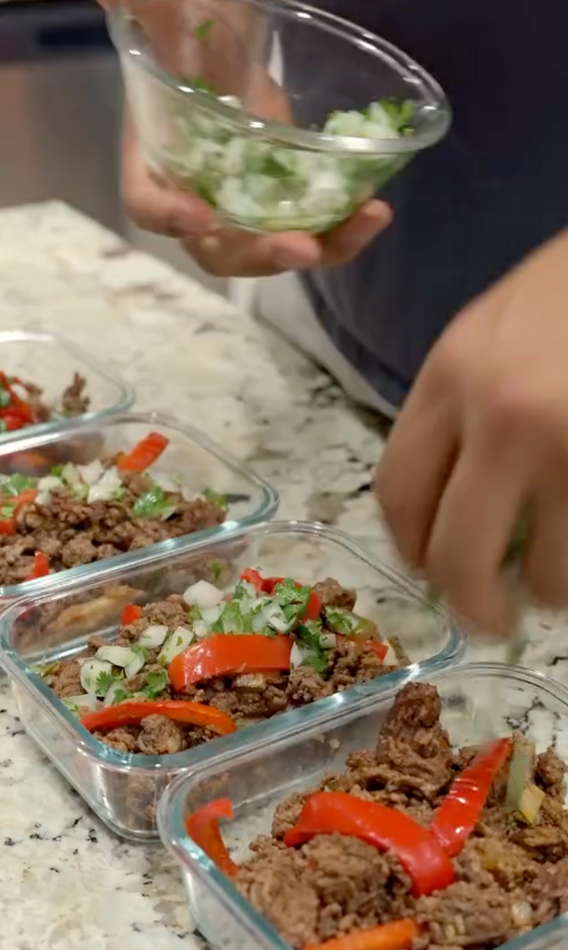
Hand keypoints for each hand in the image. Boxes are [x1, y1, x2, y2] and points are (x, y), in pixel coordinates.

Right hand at [94, 0, 391, 276]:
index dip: (171, 217)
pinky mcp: (281, 206)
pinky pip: (312, 232)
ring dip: (319, 246)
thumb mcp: (161, 16)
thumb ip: (139, 2)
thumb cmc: (179, 37)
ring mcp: (242, 212)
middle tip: (298, 247)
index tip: (201, 216)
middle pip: (219, 251)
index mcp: (153, 166)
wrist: (214, 43)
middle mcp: (196, 203)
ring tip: (363, 221)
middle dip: (259, 254)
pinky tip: (375, 210)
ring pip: (273, 250)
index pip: (149, 206)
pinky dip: (343, 231)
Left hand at [375, 229, 567, 633]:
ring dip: (551, 593)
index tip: (432, 571)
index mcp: (452, 375)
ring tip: (557, 582)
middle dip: (474, 606)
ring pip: (546, 573)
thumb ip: (457, 412)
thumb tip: (446, 512)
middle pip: (458, 555)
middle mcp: (502, 415)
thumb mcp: (492, 329)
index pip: (398, 493)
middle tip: (492, 619)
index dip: (412, 550)